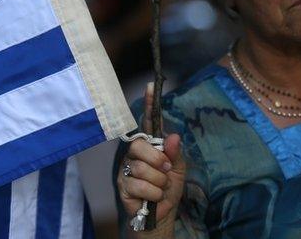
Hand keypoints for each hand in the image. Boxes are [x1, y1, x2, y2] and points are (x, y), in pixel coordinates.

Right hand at [117, 83, 185, 231]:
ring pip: (141, 167)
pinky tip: (153, 197)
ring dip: (158, 181)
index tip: (151, 86)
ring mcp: (127, 168)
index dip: (148, 104)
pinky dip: (153, 193)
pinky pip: (138, 184)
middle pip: (140, 144)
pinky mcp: (122, 184)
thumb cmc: (169, 188)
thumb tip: (173, 136)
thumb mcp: (178, 169)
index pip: (148, 121)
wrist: (163, 214)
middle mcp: (135, 153)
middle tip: (166, 171)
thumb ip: (175, 153)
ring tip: (160, 187)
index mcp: (151, 145)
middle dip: (157, 160)